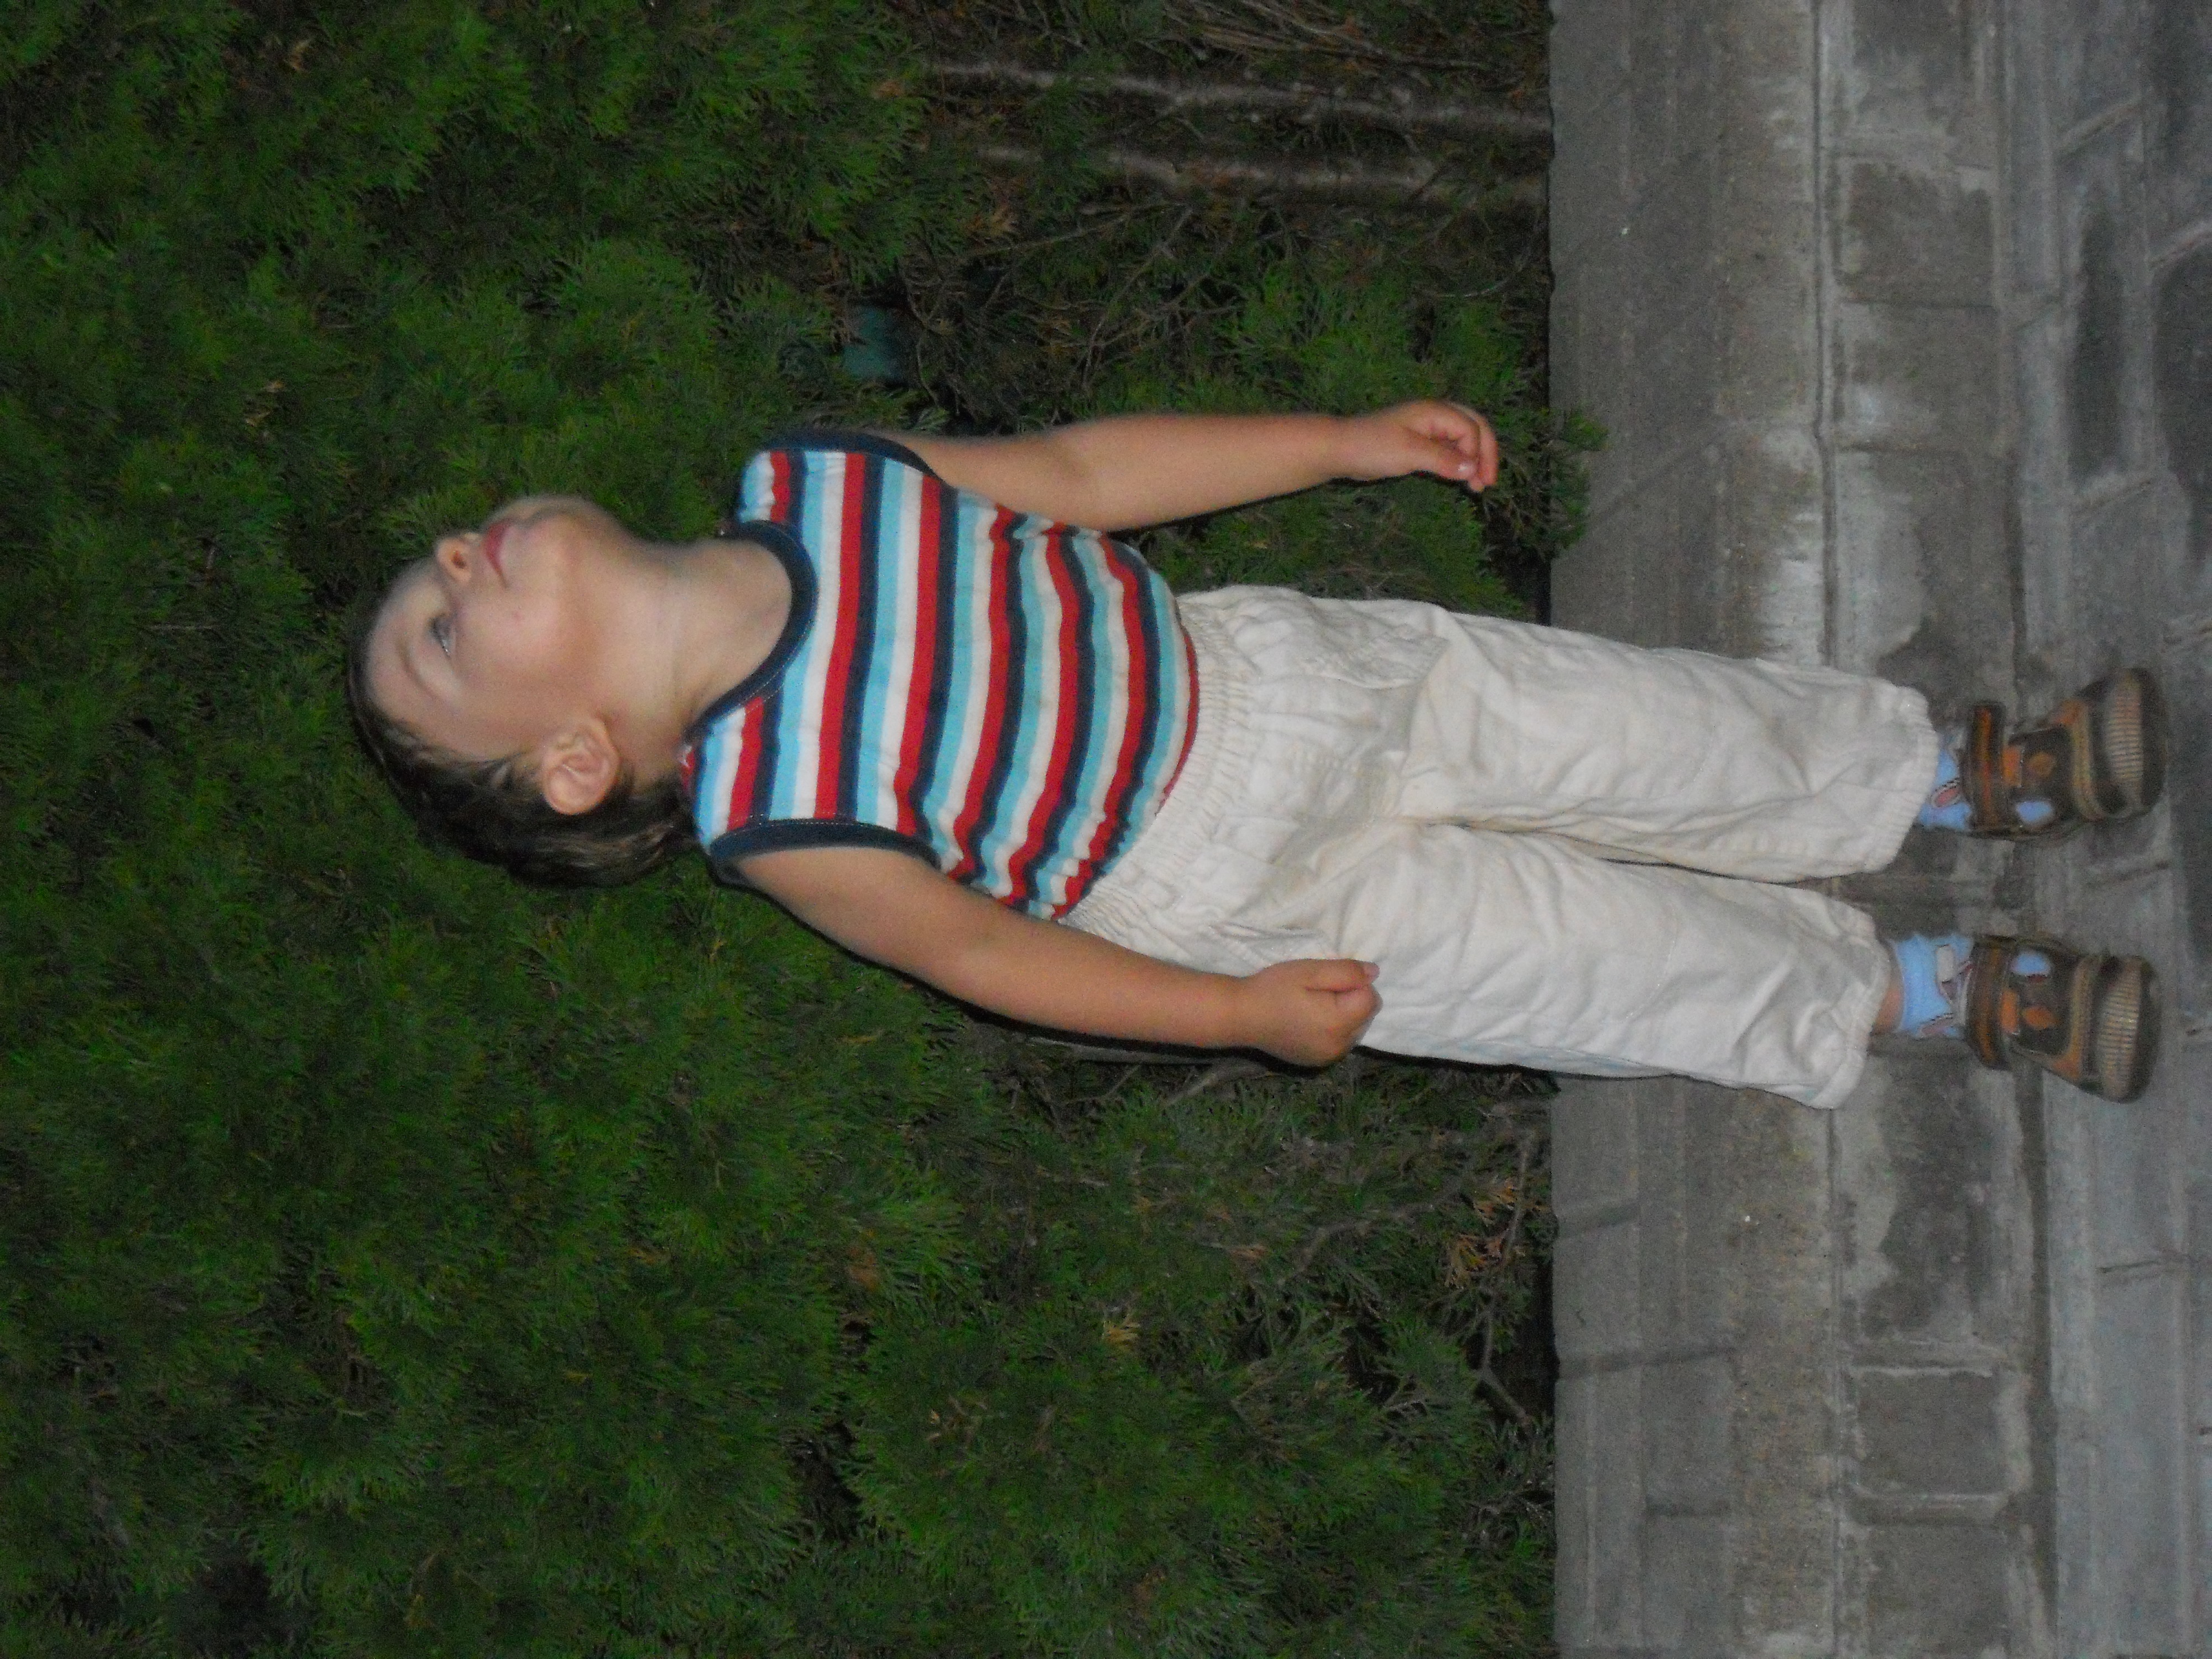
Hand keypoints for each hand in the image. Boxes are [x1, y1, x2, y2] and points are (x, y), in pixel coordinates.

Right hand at [1229, 958, 1381, 1065]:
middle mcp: (1339, 1046)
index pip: (1371, 998)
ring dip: (1343, 1016)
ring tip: (1312, 1007)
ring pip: (1355, 1030)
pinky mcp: (1318, 1062)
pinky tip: (1309, 1022)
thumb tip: (1374, 973)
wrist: (1240, 1016)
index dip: (1352, 983)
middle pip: (1366, 1016)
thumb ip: (1346, 972)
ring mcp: (1329, 1058)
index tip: (1325, 981)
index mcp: (1339, 1023)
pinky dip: (1332, 1030)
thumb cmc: (1273, 989)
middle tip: (1317, 992)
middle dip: (1350, 1000)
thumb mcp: (1310, 970)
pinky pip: (1340, 1042)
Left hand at [1332, 400, 1499, 494]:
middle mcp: (1434, 415)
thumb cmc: (1372, 447)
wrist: (1339, 450)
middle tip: (1489, 482)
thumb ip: (1443, 459)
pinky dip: (1458, 462)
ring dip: (1473, 459)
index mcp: (1434, 411)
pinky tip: (1459, 479)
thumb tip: (1472, 468)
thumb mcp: (1410, 453)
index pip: (1470, 428)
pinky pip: (1448, 449)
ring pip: (1462, 439)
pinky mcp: (1418, 443)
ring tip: (1477, 486)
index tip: (1474, 480)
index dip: (1477, 453)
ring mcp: (1427, 428)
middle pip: (1474, 427)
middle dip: (1486, 452)